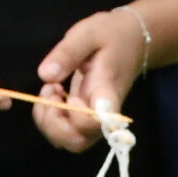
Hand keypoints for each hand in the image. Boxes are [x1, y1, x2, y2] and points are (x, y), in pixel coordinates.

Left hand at [33, 8, 148, 149]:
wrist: (132, 39)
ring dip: (48, 121)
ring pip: (68, 140)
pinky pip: (64, 130)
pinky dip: (49, 117)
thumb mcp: (88, 34)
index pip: (97, 124)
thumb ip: (67, 53)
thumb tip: (44, 75)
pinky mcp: (84, 117)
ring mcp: (93, 119)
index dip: (78, 117)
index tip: (70, 94)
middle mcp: (101, 115)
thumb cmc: (112, 35)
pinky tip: (52, 92)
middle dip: (52, 125)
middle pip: (77, 142)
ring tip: (50, 89)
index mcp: (107, 94)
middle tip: (50, 92)